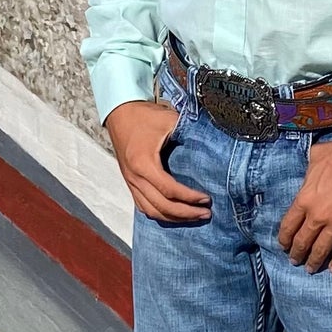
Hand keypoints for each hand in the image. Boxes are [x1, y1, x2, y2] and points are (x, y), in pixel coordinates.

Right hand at [106, 100, 211, 224]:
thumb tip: (211, 144)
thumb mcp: (168, 120)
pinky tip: (174, 215)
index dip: (189, 198)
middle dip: (186, 213)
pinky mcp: (130, 182)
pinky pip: (143, 206)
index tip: (207, 198)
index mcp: (143, 163)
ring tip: (193, 217)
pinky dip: (160, 214)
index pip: (169, 190)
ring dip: (174, 218)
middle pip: (161, 206)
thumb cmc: (144, 116)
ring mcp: (131, 181)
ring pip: (151, 211)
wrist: (120, 113)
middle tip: (206, 213)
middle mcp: (135, 177)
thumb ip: (188, 132)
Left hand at [277, 142, 331, 274]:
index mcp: (304, 199)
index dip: (284, 239)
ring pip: (322, 249)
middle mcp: (318, 216)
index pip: (288, 226)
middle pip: (303, 241)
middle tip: (294, 260)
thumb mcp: (316, 157)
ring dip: (314, 261)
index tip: (284, 245)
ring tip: (310, 268)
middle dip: (297, 253)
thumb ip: (309, 169)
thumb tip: (309, 170)